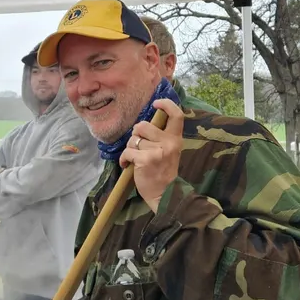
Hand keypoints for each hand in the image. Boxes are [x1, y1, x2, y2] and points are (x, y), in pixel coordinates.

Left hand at [118, 98, 184, 213]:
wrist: (165, 195)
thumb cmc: (163, 172)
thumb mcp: (169, 152)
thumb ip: (161, 137)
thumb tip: (142, 125)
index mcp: (175, 139)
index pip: (176, 115)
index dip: (166, 105)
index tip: (156, 103)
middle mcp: (169, 143)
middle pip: (143, 125)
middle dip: (136, 134)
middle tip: (138, 145)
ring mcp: (157, 151)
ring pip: (133, 139)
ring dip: (130, 148)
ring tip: (134, 158)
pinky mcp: (145, 160)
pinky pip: (127, 152)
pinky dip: (123, 159)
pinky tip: (126, 165)